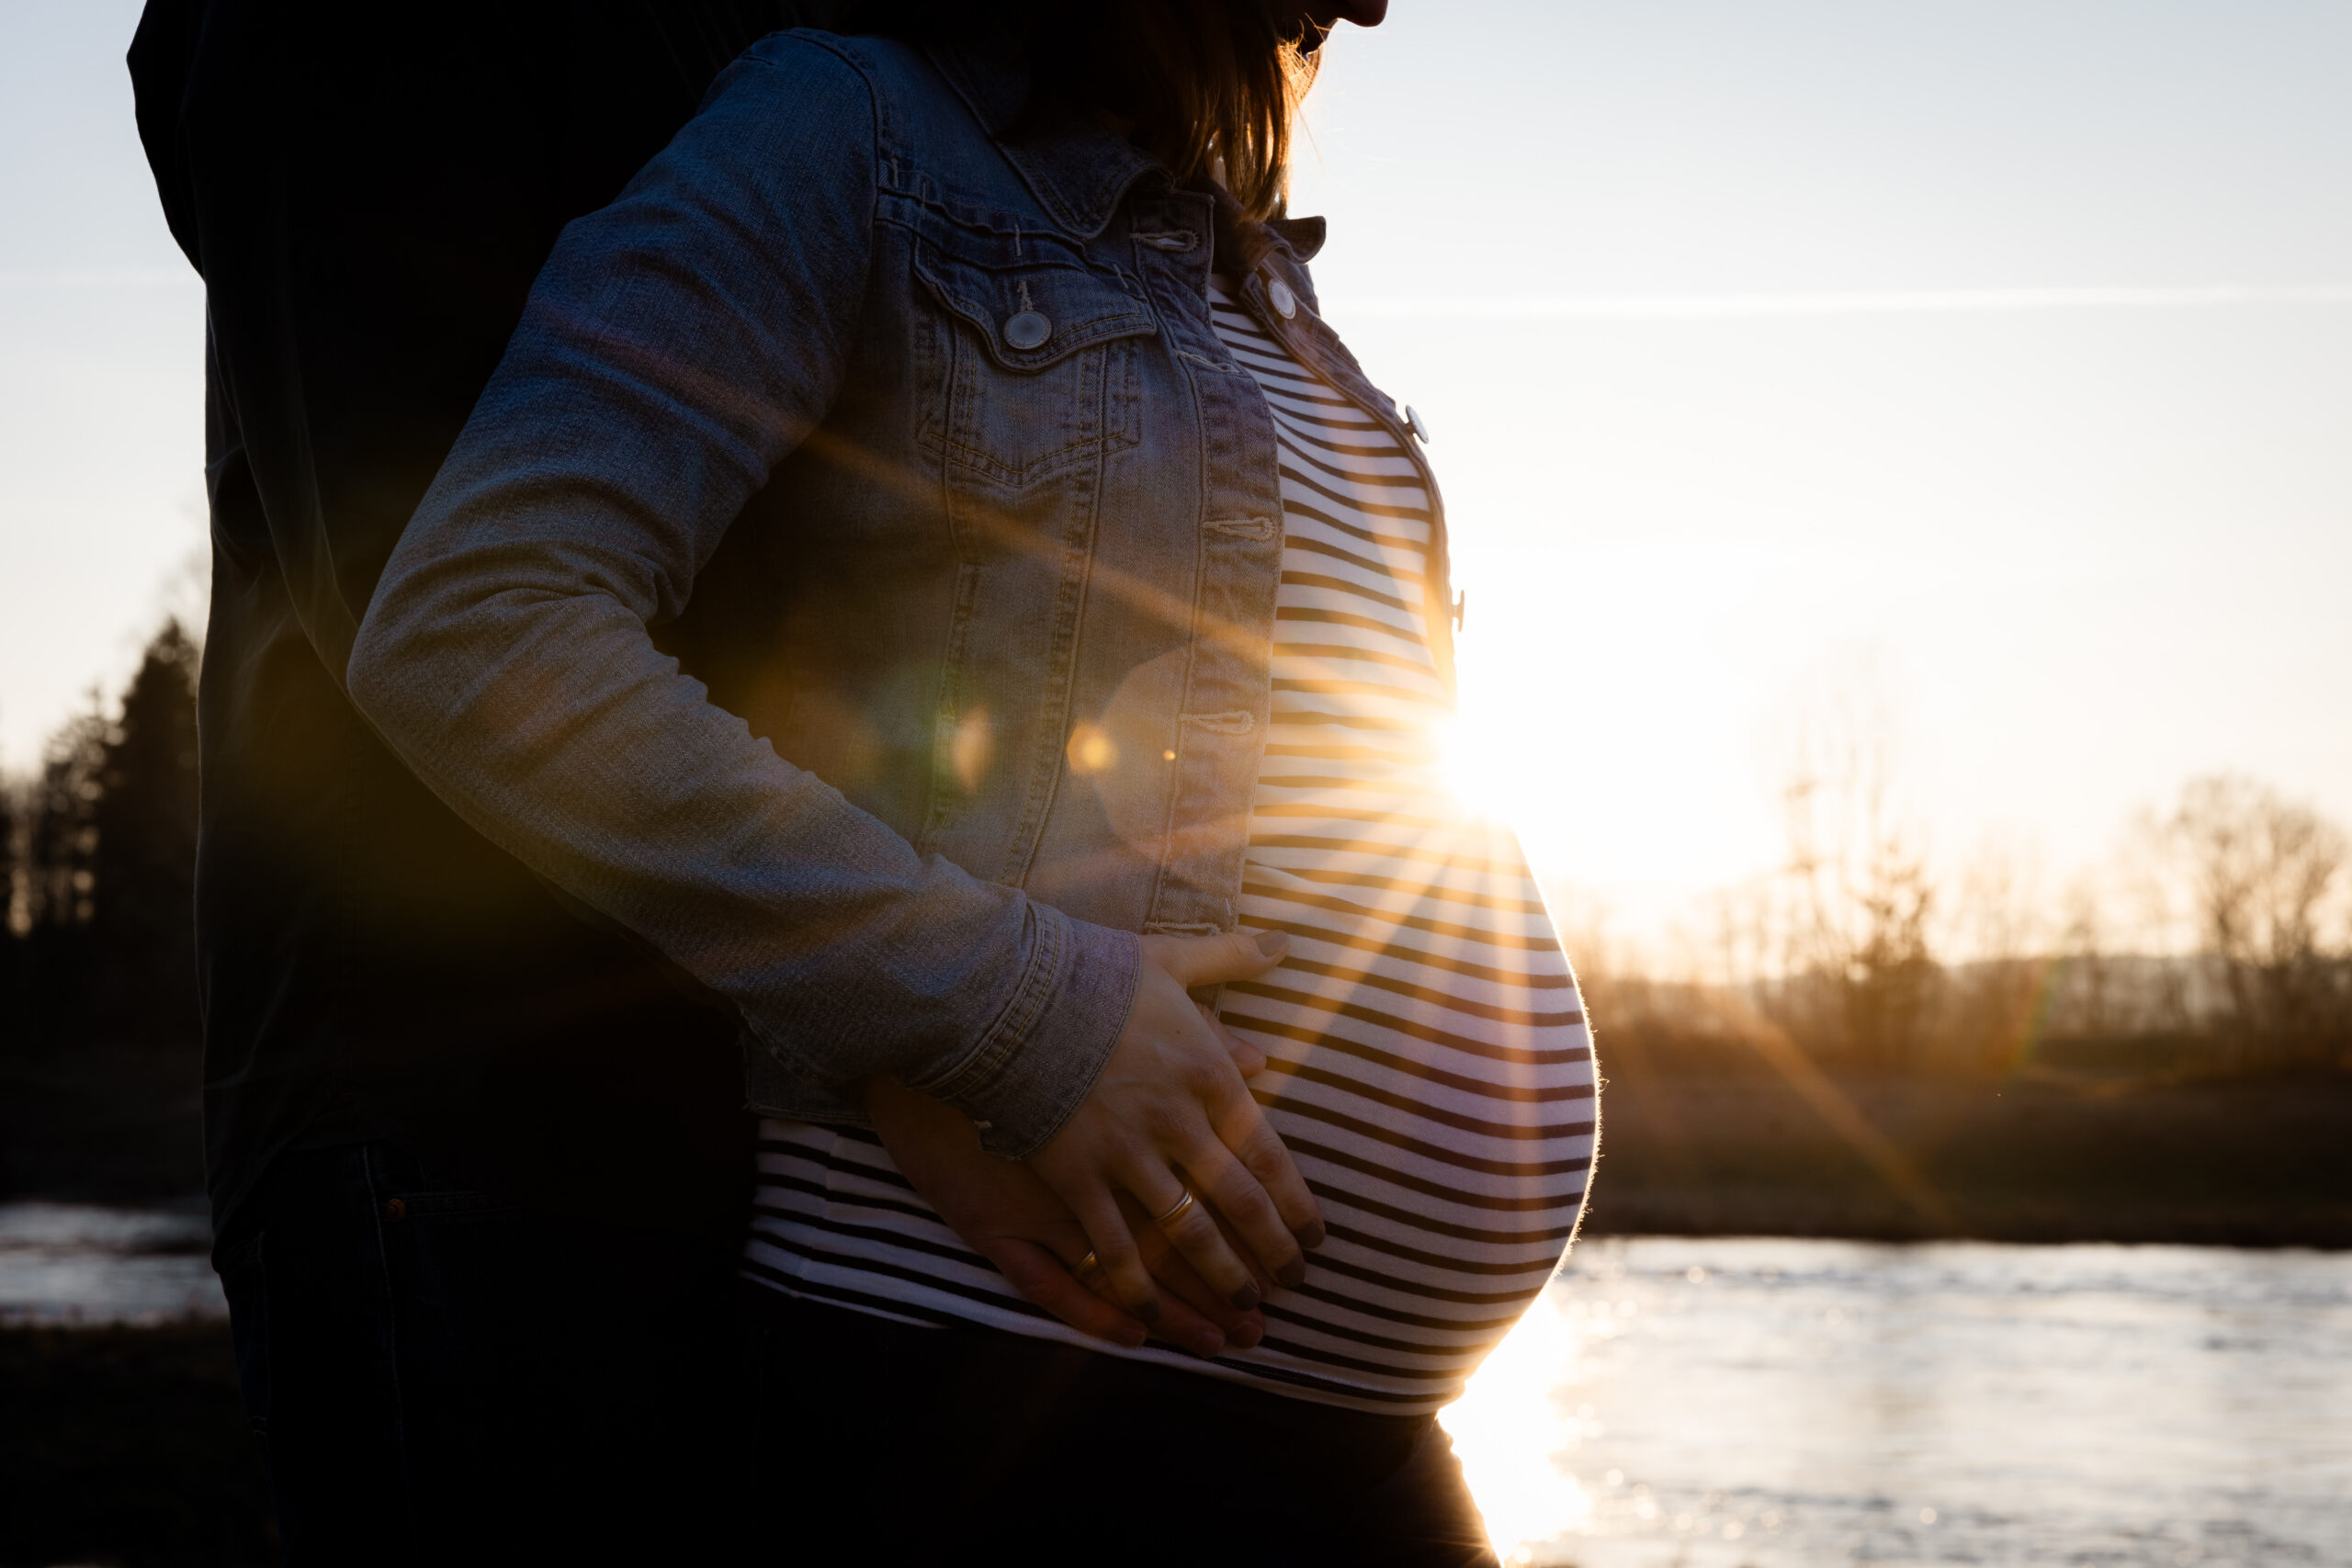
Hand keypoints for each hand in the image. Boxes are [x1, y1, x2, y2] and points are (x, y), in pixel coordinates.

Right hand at [1028, 929, 1324, 1323]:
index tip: (1315, 1238)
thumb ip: (1229, 956)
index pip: (1267, 1152)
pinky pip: (1113, 1247)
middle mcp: (1177, 1121)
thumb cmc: (1087, 973)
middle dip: (1270, 1249)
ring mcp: (1126, 1155)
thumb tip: (1286, 943)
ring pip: (1187, 1233)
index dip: (1295, 1203)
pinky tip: (1155, 1318)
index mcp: (1206, 1071)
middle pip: (1238, 1201)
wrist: (1007, 992)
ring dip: (1219, 1278)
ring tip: (1243, 1314)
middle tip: (1292, 1284)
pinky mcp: (1074, 1179)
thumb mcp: (1167, 959)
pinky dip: (1138, 1288)